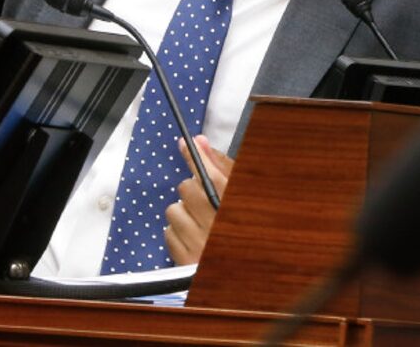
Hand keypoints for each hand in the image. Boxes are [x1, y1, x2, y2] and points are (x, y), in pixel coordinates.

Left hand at [165, 136, 233, 265]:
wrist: (250, 276)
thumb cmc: (246, 228)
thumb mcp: (243, 196)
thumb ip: (222, 167)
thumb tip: (200, 142)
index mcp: (236, 208)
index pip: (212, 174)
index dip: (196, 156)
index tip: (186, 143)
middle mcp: (218, 225)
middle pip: (187, 188)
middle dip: (193, 190)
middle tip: (206, 199)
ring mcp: (201, 245)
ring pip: (174, 210)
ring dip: (183, 212)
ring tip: (200, 220)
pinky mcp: (186, 261)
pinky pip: (168, 232)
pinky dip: (177, 231)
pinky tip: (193, 236)